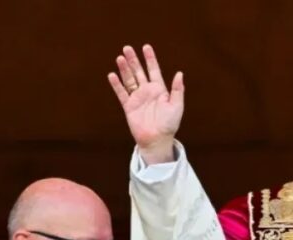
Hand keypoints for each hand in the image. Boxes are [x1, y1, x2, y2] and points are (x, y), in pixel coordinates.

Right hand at [107, 44, 184, 164]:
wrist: (157, 140)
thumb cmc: (169, 124)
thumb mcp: (177, 106)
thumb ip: (178, 90)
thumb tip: (180, 73)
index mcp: (159, 90)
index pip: (154, 70)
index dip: (150, 59)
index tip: (146, 47)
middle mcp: (147, 91)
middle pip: (139, 72)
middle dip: (133, 60)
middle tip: (127, 48)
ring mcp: (137, 98)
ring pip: (129, 80)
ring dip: (124, 69)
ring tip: (120, 58)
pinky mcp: (129, 106)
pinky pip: (122, 93)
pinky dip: (117, 85)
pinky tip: (112, 75)